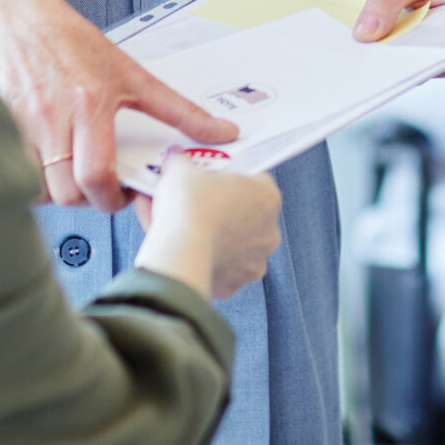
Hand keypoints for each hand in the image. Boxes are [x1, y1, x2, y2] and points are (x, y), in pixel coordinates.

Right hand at [0, 0, 237, 214]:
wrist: (14, 18)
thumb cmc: (71, 42)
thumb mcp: (131, 72)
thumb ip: (176, 108)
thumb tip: (223, 132)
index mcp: (90, 105)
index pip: (96, 176)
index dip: (112, 198)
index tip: (123, 193)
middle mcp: (52, 119)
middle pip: (66, 192)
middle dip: (87, 199)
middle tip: (101, 186)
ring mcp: (21, 126)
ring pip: (38, 189)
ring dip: (58, 191)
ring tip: (75, 175)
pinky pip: (14, 173)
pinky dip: (31, 180)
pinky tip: (47, 164)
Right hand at [134, 158, 282, 298]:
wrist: (181, 250)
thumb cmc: (190, 206)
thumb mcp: (181, 170)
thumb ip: (181, 162)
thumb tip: (175, 159)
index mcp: (268, 196)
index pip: (254, 181)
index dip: (229, 180)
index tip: (209, 183)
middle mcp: (269, 231)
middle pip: (245, 216)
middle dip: (220, 212)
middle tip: (192, 207)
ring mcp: (254, 261)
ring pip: (232, 247)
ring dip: (212, 239)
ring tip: (180, 231)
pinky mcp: (234, 285)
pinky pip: (218, 270)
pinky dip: (203, 262)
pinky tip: (181, 252)